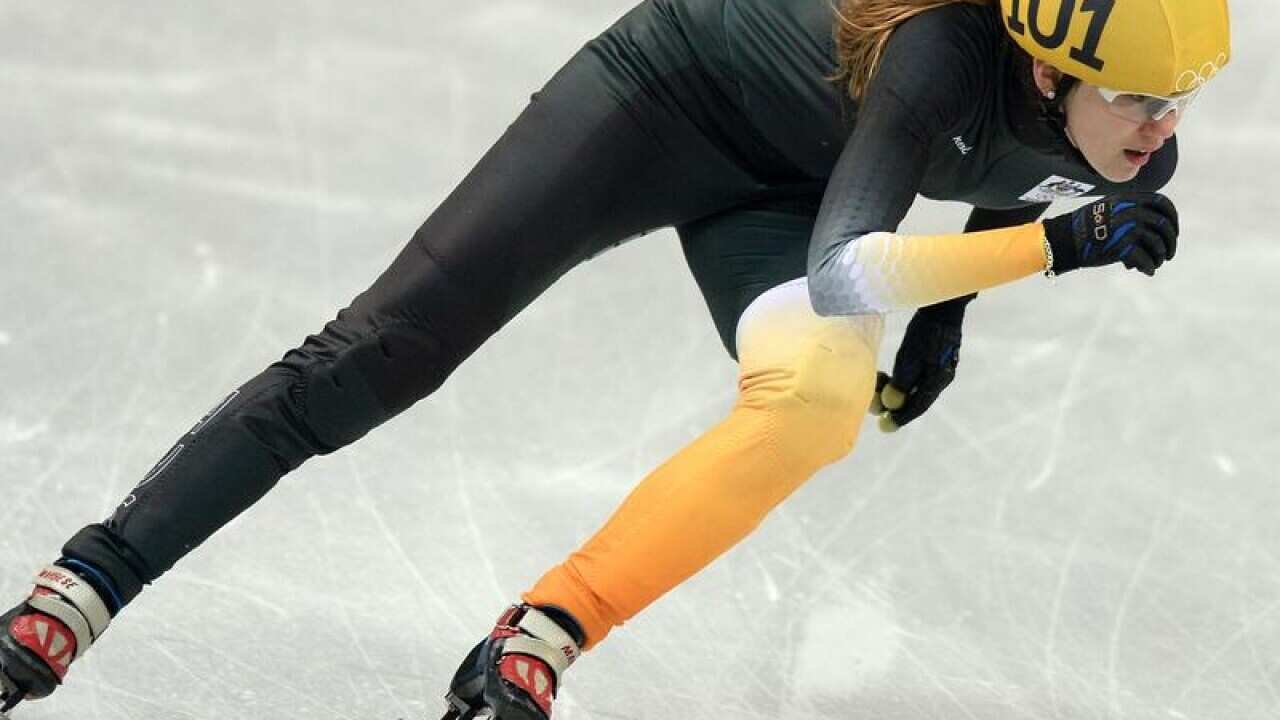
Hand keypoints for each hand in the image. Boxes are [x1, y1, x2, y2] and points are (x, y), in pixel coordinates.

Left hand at [869, 297, 966, 431]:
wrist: (942, 304)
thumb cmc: (925, 330)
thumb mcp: (910, 357)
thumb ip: (902, 382)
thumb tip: (891, 406)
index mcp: (938, 380)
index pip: (917, 407)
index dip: (900, 418)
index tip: (884, 427)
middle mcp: (941, 376)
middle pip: (915, 399)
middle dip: (894, 404)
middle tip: (873, 406)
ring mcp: (940, 366)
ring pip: (915, 387)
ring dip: (895, 390)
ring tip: (876, 385)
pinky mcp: (935, 355)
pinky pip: (916, 376)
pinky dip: (901, 380)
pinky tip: (888, 375)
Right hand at [1042, 192, 1178, 276]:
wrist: (1065, 240)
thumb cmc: (1087, 226)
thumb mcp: (1110, 207)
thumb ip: (1131, 208)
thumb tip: (1156, 222)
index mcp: (1130, 199)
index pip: (1163, 204)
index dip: (1173, 218)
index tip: (1173, 231)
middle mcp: (1131, 211)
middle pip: (1164, 226)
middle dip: (1170, 242)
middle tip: (1169, 254)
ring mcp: (1127, 229)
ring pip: (1157, 244)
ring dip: (1160, 256)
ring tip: (1156, 263)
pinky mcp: (1122, 247)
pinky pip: (1145, 259)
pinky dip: (1149, 267)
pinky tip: (1148, 272)